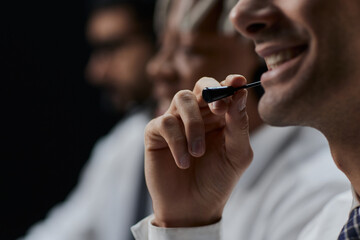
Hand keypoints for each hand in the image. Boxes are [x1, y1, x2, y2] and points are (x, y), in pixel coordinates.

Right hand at [144, 75, 252, 226]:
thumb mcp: (237, 155)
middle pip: (201, 86)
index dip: (230, 83)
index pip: (224, 91)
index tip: (238, 81)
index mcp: (219, 117)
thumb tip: (239, 94)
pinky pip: (165, 123)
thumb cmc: (217, 180)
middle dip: (211, 93)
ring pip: (181, 98)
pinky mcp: (156, 133)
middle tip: (219, 110)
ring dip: (193, 123)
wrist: (192, 208)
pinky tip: (183, 162)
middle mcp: (197, 115)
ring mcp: (176, 122)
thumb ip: (239, 125)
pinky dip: (177, 142)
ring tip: (198, 152)